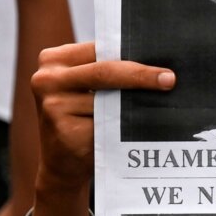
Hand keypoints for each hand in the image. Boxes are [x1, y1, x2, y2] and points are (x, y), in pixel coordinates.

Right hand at [29, 43, 173, 195]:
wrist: (61, 164)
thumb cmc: (81, 118)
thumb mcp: (84, 88)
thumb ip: (104, 72)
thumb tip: (154, 64)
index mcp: (53, 59)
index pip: (99, 50)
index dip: (132, 55)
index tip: (162, 65)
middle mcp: (46, 79)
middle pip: (104, 72)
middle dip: (140, 76)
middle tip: (169, 80)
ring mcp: (52, 106)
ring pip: (107, 101)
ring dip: (135, 105)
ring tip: (158, 106)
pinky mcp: (64, 131)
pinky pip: (106, 125)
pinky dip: (124, 127)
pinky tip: (136, 129)